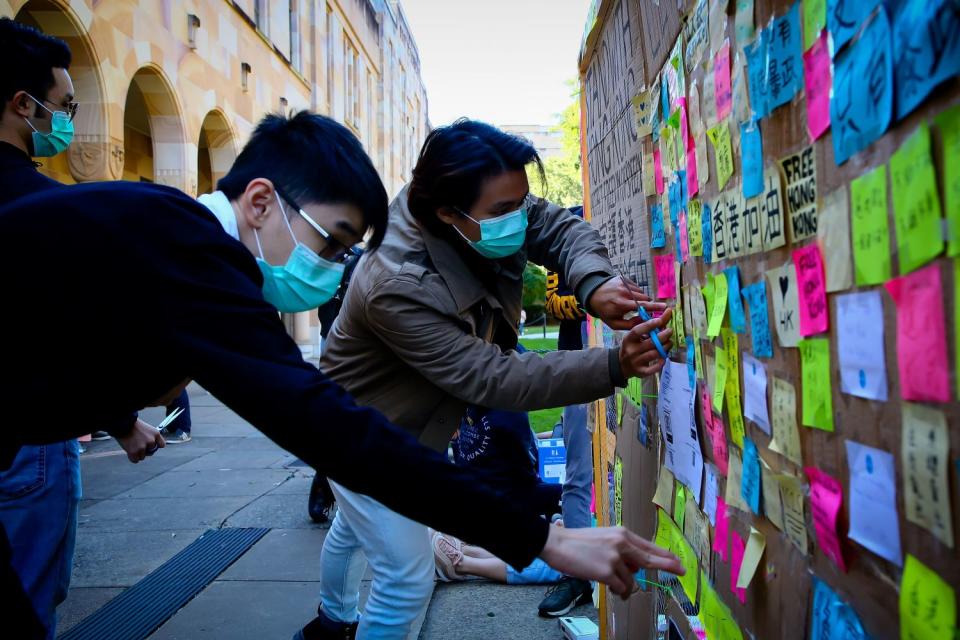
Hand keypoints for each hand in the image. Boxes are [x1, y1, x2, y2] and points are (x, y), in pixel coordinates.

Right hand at [115, 419, 164, 462]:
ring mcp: (142, 447)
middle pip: (151, 452)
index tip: (151, 445)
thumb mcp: (148, 429)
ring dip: (138, 454)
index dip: (155, 446)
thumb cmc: (134, 426)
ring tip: (132, 446)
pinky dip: (132, 458)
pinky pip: (135, 460)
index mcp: (156, 434)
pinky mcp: (134, 452)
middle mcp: (151, 441)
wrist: (123, 423)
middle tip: (138, 444)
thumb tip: (152, 446)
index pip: (161, 445)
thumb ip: (152, 437)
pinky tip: (130, 452)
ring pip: (142, 457)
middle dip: (145, 450)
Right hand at [539, 525, 683, 597]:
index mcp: (622, 534)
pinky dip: (617, 590)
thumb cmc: (578, 542)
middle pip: (649, 559)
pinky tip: (609, 586)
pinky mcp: (606, 572)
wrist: (557, 543)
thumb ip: (622, 549)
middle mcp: (621, 543)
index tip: (679, 561)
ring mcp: (615, 558)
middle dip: (668, 565)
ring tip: (612, 583)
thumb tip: (634, 567)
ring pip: (631, 580)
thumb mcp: (604, 538)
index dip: (666, 555)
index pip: (649, 546)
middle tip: (683, 571)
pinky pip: (620, 587)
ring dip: (624, 586)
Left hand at [588, 277, 665, 329]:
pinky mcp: (624, 279)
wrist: (593, 294)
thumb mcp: (614, 323)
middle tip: (643, 310)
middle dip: (647, 305)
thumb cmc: (605, 311)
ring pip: (641, 292)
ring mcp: (624, 284)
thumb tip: (644, 321)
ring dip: (640, 299)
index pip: (642, 305)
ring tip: (631, 304)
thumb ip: (630, 325)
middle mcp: (624, 292)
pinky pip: (636, 287)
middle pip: (644, 298)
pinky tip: (627, 297)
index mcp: (621, 304)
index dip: (655, 307)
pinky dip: (635, 293)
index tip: (665, 307)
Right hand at [619, 308, 672, 377]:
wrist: (622, 365)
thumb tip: (668, 312)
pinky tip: (664, 357)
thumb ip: (651, 325)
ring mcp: (636, 362)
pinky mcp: (641, 372)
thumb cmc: (632, 346)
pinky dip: (661, 362)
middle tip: (670, 331)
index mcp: (628, 339)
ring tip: (669, 343)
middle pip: (650, 343)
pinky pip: (654, 368)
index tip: (660, 320)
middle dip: (663, 336)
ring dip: (665, 347)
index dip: (649, 325)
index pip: (637, 331)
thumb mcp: (636, 335)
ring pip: (655, 354)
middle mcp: (631, 351)